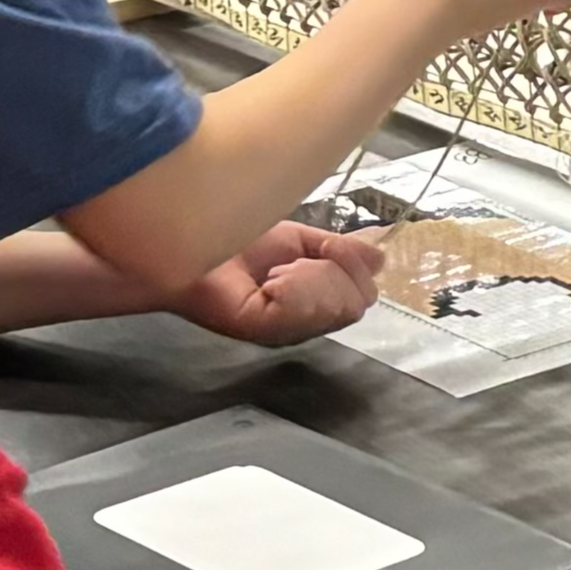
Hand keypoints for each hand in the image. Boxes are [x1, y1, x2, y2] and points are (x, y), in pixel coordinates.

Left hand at [167, 223, 385, 345]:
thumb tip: (380, 257)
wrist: (190, 239)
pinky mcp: (263, 329)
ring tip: (277, 271)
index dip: (357, 267)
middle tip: (299, 259)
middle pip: (355, 305)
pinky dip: (295, 286)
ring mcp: (285, 330)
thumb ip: (339, 250)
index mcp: (315, 300)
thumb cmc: (236, 239)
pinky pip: (305, 310)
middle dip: (338, 271)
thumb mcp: (299, 239)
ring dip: (313, 277)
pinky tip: (270, 280)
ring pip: (336, 308)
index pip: (363, 296)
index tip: (331, 245)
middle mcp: (304, 322)